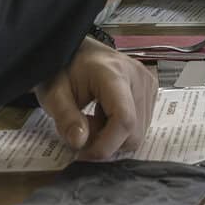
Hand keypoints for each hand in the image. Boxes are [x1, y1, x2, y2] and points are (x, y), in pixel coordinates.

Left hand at [35, 37, 159, 159]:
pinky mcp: (151, 91)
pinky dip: (120, 130)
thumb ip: (65, 117)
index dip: (106, 145)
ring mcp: (148, 83)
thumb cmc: (64, 68)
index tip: (82, 154)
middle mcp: (139, 77)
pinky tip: (104, 115)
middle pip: (134, 131)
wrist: (78, 50)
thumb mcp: (53, 93)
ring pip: (138, 133)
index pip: (124, 119)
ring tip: (92, 119)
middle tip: (81, 130)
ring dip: (113, 137)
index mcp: (114, 73)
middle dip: (106, 142)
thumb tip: (79, 143)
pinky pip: (141, 125)